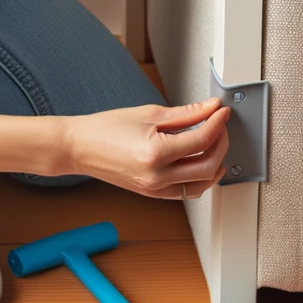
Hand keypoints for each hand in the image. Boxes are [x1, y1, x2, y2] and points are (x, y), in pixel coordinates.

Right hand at [62, 99, 230, 198]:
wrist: (80, 147)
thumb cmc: (106, 128)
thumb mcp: (148, 114)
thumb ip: (185, 113)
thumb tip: (210, 108)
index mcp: (155, 153)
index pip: (201, 141)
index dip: (217, 123)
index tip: (221, 111)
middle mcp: (157, 176)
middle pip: (208, 165)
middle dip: (221, 143)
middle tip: (220, 124)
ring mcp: (155, 189)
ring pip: (202, 184)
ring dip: (215, 164)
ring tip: (215, 143)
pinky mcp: (153, 194)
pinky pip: (187, 192)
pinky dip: (200, 178)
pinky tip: (202, 163)